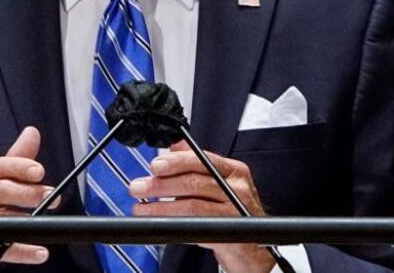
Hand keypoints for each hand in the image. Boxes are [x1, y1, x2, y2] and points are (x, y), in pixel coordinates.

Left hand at [129, 141, 273, 272]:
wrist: (254, 248)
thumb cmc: (233, 212)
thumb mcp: (220, 184)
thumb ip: (197, 164)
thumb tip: (174, 146)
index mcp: (234, 171)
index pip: (201, 160)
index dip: (176, 162)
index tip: (155, 166)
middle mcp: (237, 189)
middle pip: (194, 182)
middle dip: (161, 184)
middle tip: (139, 187)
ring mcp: (235, 212)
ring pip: (192, 205)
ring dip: (161, 207)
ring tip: (142, 208)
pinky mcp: (229, 234)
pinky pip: (197, 226)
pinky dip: (175, 224)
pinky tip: (160, 224)